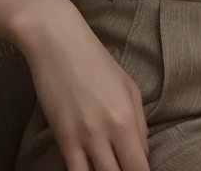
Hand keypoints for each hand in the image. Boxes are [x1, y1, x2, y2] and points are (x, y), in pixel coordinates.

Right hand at [14, 0, 149, 170]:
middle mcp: (107, 133)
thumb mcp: (128, 86)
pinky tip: (88, 167)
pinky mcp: (62, 138)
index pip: (140, 168)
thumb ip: (139, 124)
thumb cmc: (96, 59)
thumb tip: (142, 155)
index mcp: (127, 119)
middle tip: (122, 166)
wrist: (57, 41)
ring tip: (105, 166)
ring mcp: (83, 138)